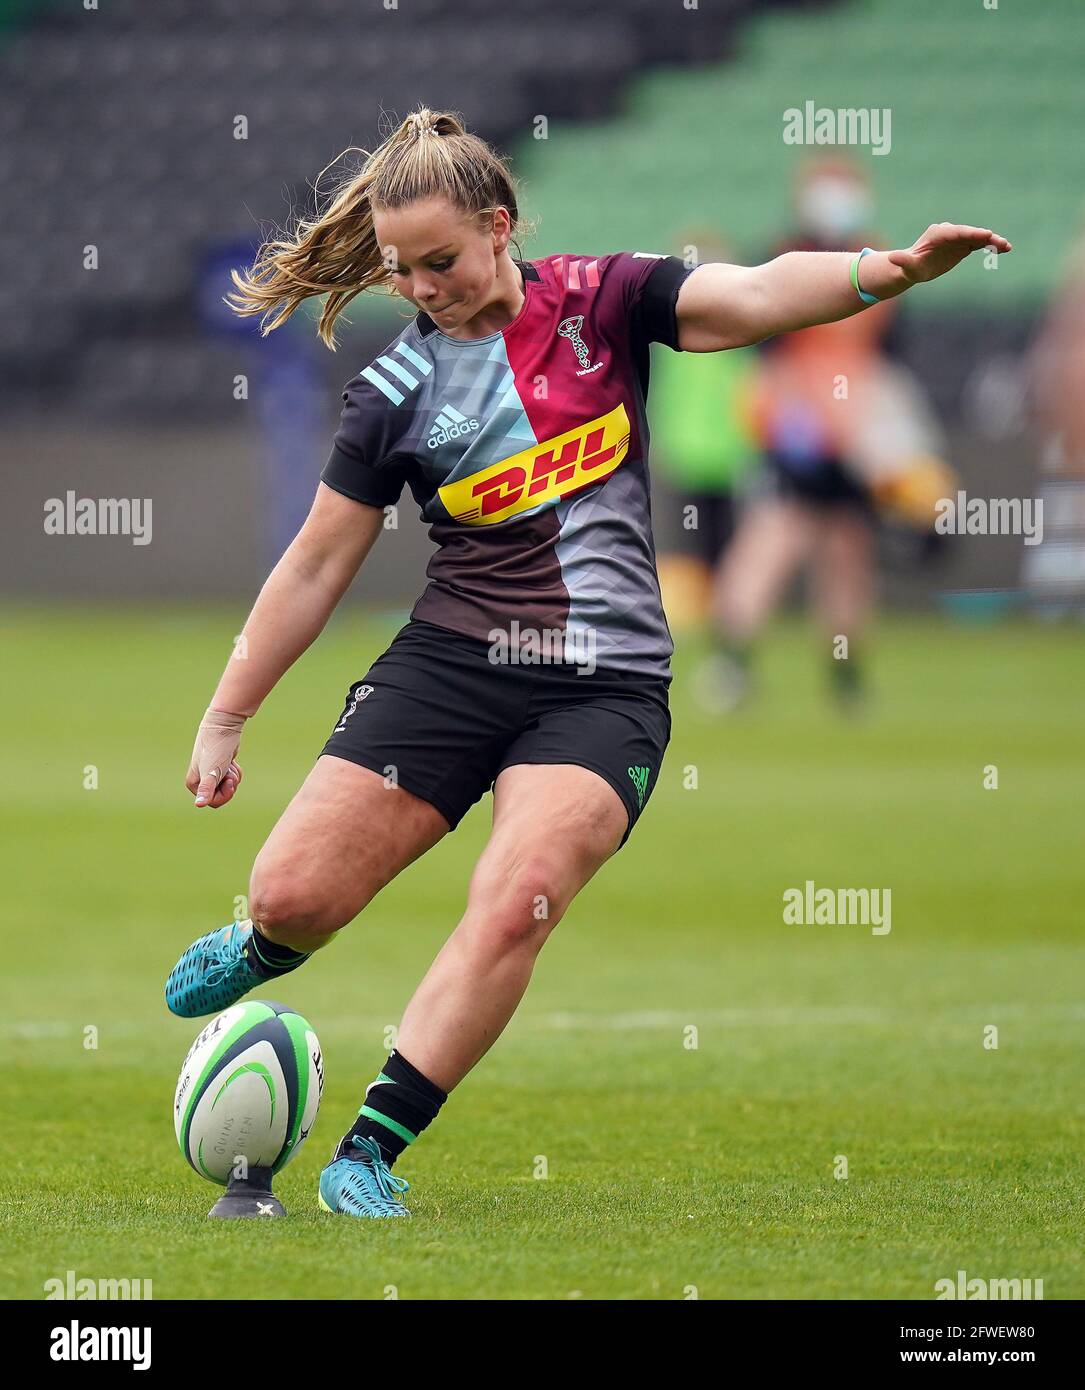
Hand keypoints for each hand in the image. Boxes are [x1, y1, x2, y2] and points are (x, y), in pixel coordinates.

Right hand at [187, 708, 246, 808]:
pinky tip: (231, 761)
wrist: (224, 727)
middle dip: (230, 785)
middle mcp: (200, 780)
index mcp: (194, 784)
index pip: (213, 802)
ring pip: (228, 787)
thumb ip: (206, 789)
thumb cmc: (216, 749)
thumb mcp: (212, 771)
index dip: (224, 794)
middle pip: (221, 796)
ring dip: (233, 777)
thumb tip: (199, 805)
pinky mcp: (220, 768)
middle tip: (229, 771)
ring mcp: (210, 774)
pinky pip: (231, 778)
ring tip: (229, 764)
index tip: (227, 780)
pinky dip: (235, 771)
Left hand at [888, 223, 1011, 284]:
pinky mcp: (963, 245)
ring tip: (1006, 246)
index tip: (984, 234)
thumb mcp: (906, 266)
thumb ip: (903, 261)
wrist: (914, 267)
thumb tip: (892, 258)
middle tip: (997, 240)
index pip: (956, 232)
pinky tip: (1004, 249)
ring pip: (977, 237)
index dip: (970, 233)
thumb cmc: (910, 267)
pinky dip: (990, 245)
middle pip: (969, 233)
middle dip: (983, 236)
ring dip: (991, 241)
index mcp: (937, 234)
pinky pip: (979, 244)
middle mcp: (949, 232)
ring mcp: (958, 238)